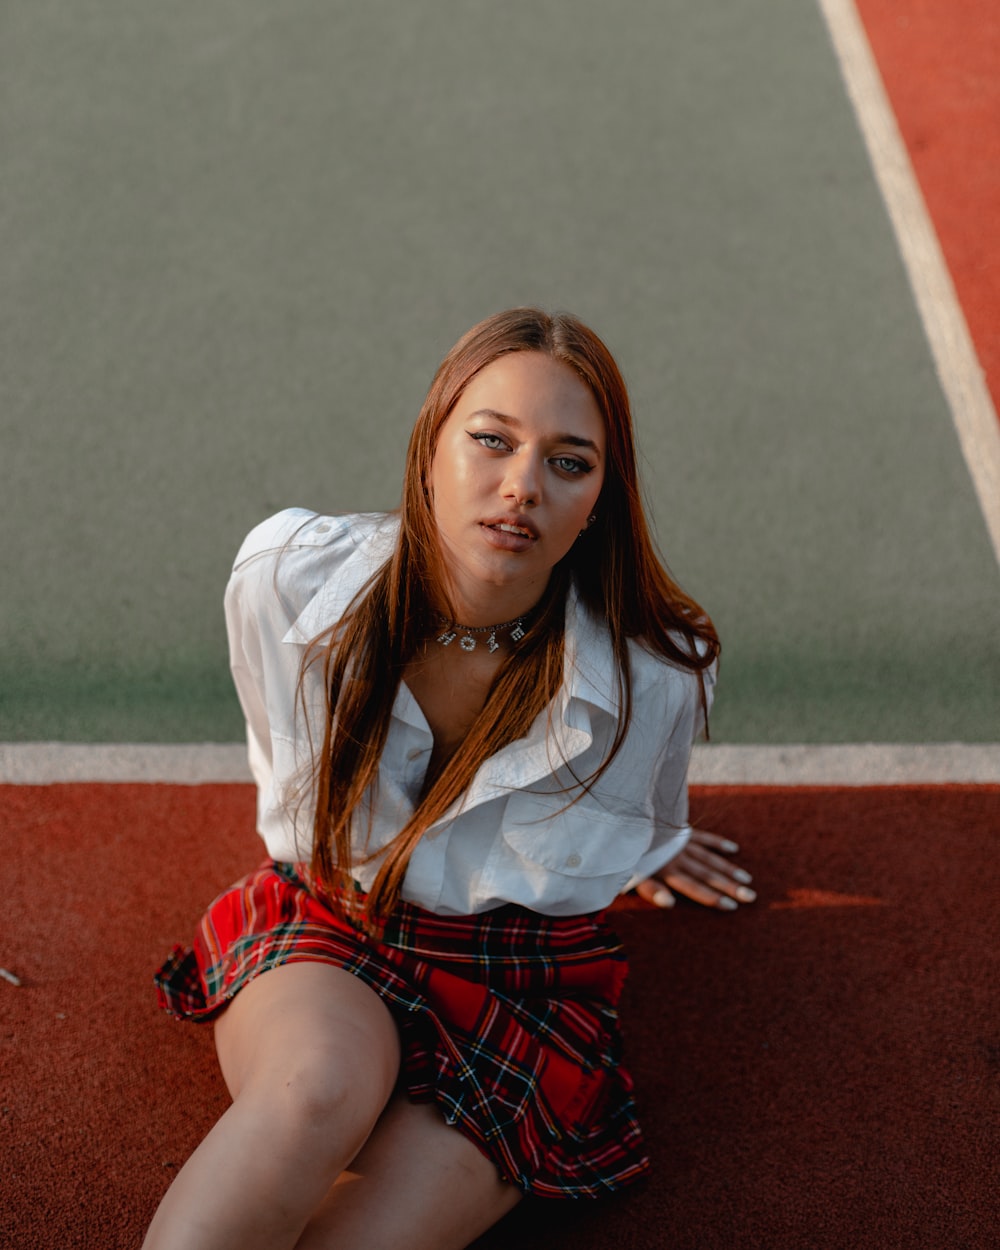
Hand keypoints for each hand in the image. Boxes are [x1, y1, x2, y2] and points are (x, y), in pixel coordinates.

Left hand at [634, 828, 755, 910]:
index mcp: (666, 869)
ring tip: (746, 879)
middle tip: (751, 896)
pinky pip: (702, 837)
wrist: (621, 820)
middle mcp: (677, 856)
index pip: (694, 887)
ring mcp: (680, 842)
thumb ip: (651, 890)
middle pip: (707, 874)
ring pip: (709, 857)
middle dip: (729, 886)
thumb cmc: (625, 855)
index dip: (712, 897)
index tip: (732, 906)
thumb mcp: (631, 876)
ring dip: (728, 868)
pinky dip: (717, 843)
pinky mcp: (678, 830)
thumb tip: (670, 904)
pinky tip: (733, 849)